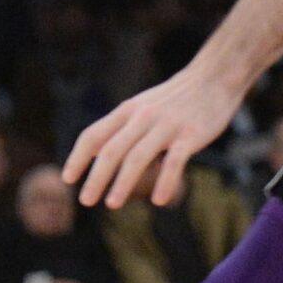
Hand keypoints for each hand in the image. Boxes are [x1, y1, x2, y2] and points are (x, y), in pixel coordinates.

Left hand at [65, 66, 243, 209]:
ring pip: (137, 156)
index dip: (78, 157)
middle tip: (85, 201)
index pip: (94, 134)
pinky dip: (165, 182)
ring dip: (122, 183)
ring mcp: (166, 125)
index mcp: (127, 111)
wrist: (214, 77)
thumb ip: (120, 129)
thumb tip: (95, 156)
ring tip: (111, 205)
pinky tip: (159, 201)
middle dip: (96, 177)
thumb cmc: (174, 99)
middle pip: (111, 149)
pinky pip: (174, 161)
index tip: (67, 178)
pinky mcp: (191, 134)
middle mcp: (142, 117)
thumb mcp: (141, 107)